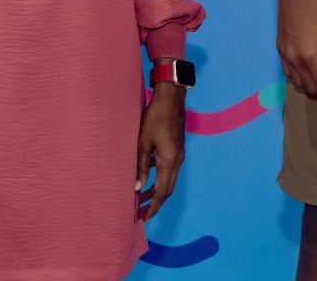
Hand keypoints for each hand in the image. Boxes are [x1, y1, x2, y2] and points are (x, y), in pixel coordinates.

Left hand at [137, 80, 185, 221]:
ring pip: (169, 180)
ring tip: (142, 198)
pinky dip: (160, 179)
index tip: (145, 218)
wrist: (171, 99)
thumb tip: (137, 188)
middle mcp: (178, 161)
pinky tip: (147, 177)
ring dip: (157, 191)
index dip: (153, 206)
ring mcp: (179, 155)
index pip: (162, 192)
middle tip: (142, 213)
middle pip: (168, 189)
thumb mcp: (143, 143)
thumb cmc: (155, 118)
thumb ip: (140, 167)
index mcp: (169, 161)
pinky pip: (169, 170)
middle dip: (156, 203)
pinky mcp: (177, 149)